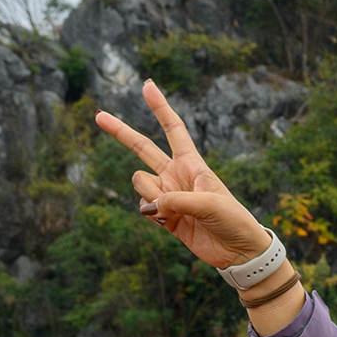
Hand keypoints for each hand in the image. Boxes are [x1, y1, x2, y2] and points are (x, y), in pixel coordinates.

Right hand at [91, 80, 287, 286]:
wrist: (238, 251)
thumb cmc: (233, 221)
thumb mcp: (210, 205)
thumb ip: (176, 201)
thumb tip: (149, 207)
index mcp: (192, 163)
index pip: (173, 129)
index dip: (160, 107)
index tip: (148, 85)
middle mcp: (176, 175)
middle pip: (142, 148)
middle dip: (120, 131)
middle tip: (98, 115)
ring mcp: (168, 195)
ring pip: (140, 183)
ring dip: (152, 196)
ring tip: (175, 211)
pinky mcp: (164, 216)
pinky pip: (144, 208)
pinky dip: (153, 215)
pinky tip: (171, 224)